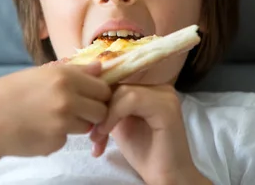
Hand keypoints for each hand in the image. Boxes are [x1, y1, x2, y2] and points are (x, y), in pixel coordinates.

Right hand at [0, 62, 111, 157]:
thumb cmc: (12, 92)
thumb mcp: (41, 73)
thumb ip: (74, 71)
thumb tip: (99, 67)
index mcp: (65, 77)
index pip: (103, 88)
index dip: (99, 93)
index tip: (91, 95)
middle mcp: (68, 99)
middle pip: (101, 109)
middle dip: (93, 111)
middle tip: (78, 110)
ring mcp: (63, 123)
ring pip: (87, 126)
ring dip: (78, 124)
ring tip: (54, 117)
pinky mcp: (56, 142)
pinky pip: (68, 139)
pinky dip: (59, 135)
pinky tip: (41, 129)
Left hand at [89, 85, 208, 184]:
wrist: (165, 177)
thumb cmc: (144, 154)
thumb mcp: (121, 123)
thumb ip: (111, 106)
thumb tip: (88, 93)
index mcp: (153, 89)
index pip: (120, 80)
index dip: (100, 98)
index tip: (90, 122)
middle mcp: (162, 88)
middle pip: (120, 84)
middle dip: (101, 108)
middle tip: (93, 134)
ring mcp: (166, 96)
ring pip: (124, 91)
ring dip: (105, 114)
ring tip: (98, 137)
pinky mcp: (166, 108)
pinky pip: (132, 100)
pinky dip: (113, 115)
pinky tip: (106, 133)